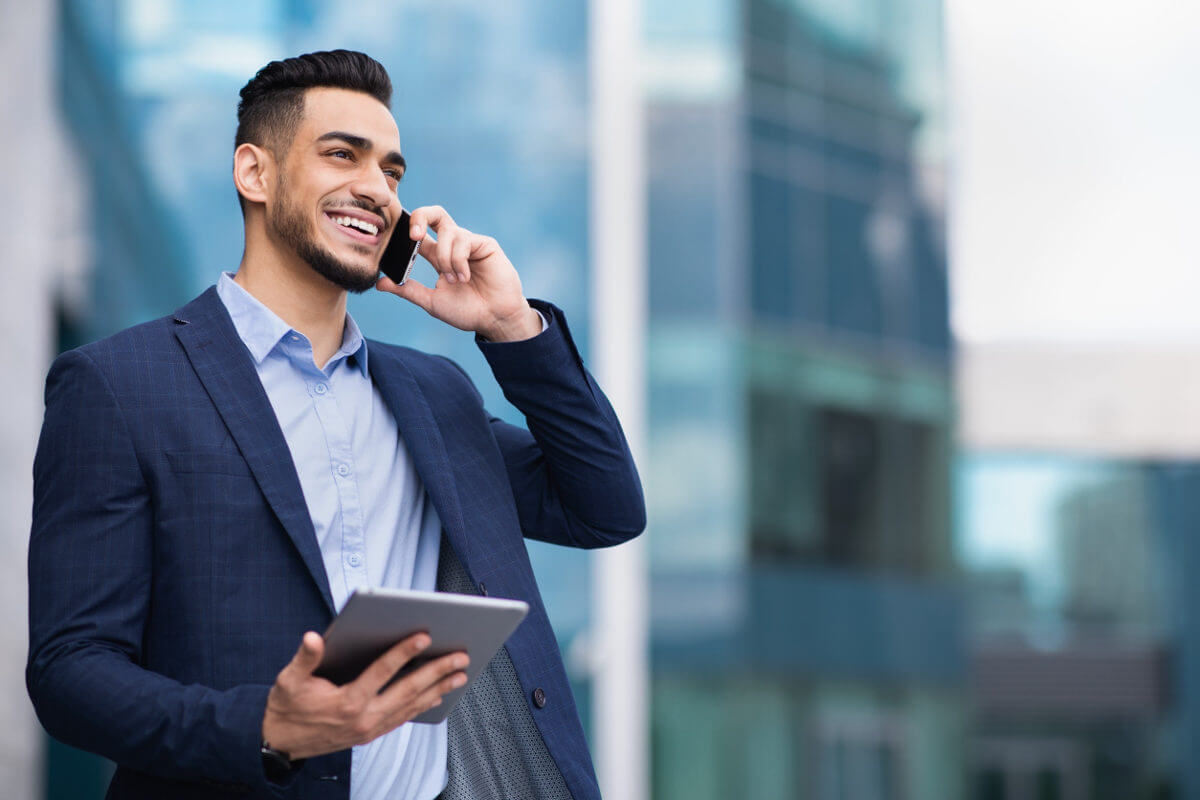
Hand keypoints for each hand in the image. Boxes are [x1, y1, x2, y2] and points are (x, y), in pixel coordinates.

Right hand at [261, 631, 467, 759]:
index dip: (403, 652)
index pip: (381, 672)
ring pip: (412, 706)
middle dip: (437, 672)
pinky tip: (439, 694)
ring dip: (438, 689)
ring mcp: (371, 728)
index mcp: (347, 702)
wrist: (279, 744)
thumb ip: (305, 658)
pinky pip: (404, 717)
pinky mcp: (372, 733)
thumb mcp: (288, 680)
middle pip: (408, 691)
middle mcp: (364, 717)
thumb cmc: (286, 707)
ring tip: (461, 674)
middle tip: (461, 656)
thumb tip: (313, 637)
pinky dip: (424, 705)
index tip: (424, 636)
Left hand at [375, 205, 542, 341]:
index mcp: (439, 256)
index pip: (419, 233)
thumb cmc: (467, 311)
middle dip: (420, 217)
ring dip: (446, 258)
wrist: (494, 319)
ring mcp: (470, 243)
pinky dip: (458, 260)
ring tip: (454, 280)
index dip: (406, 232)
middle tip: (414, 236)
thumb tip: (379, 283)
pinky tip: (465, 277)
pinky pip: (463, 240)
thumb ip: (407, 290)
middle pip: (434, 214)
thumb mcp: (431, 301)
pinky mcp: (485, 244)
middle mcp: (453, 245)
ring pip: (448, 232)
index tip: (395, 244)